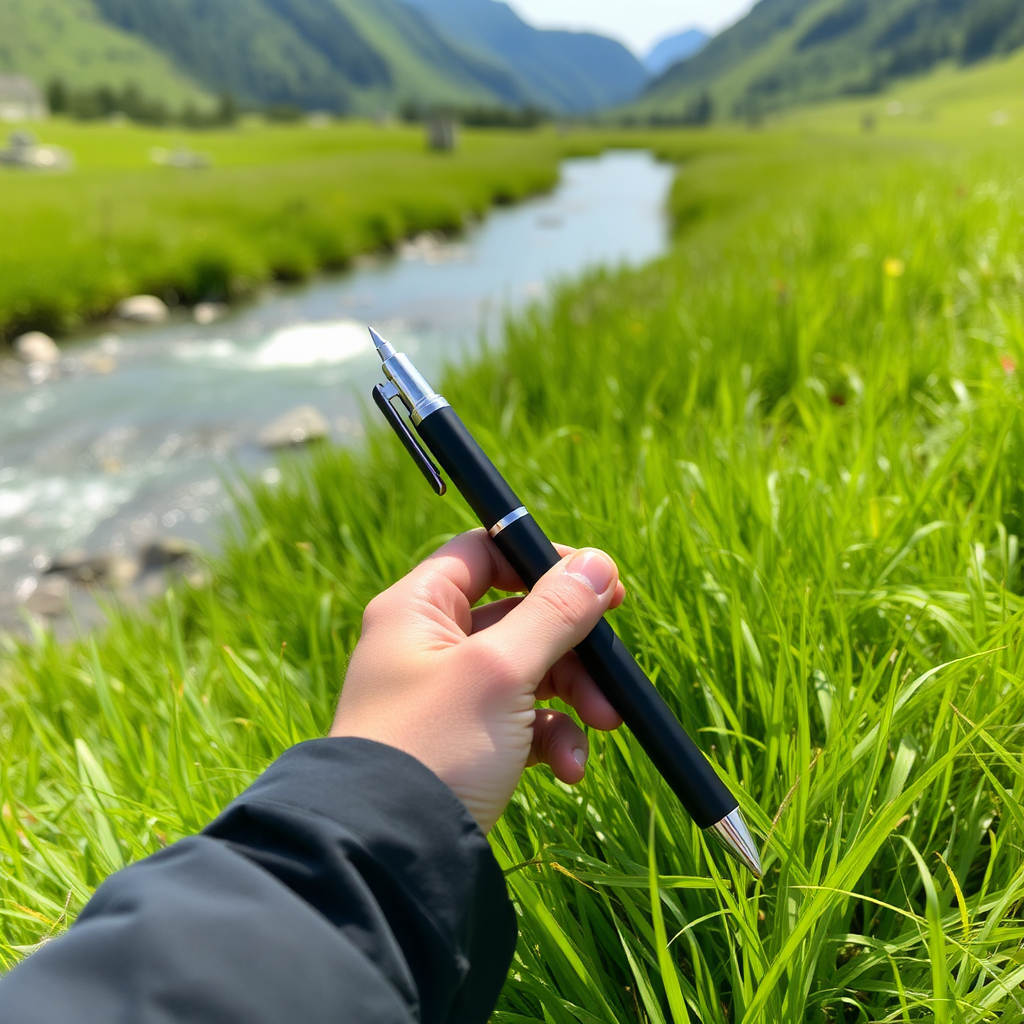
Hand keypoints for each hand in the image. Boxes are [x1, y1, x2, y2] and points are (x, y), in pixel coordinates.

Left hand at [330, 530, 625, 832]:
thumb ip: (553, 613)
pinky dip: (552, 739)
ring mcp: (448, 696)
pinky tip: (569, 769)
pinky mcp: (466, 743)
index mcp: (419, 609)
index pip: (484, 554)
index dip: (541, 562)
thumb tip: (596, 563)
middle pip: (519, 617)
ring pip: (529, 672)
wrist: (390, 854)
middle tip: (612, 660)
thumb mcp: (501, 671)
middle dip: (572, 646)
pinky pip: (522, 723)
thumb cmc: (437, 745)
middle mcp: (429, 645)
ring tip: (604, 724)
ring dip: (574, 696)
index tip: (596, 581)